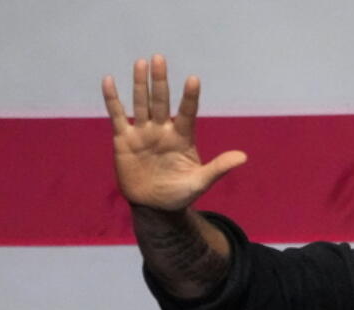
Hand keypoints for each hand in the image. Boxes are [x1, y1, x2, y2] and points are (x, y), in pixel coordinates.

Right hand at [101, 54, 246, 210]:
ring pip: (141, 104)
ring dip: (140, 84)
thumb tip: (243, 157)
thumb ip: (219, 168)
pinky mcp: (124, 140)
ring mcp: (143, 133)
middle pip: (161, 101)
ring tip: (141, 63)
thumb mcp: (200, 182)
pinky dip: (113, 99)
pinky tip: (109, 80)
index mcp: (182, 138)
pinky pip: (117, 116)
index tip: (193, 79)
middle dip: (160, 82)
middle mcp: (163, 130)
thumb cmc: (179, 194)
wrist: (154, 207)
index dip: (189, 98)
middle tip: (159, 58)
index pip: (187, 113)